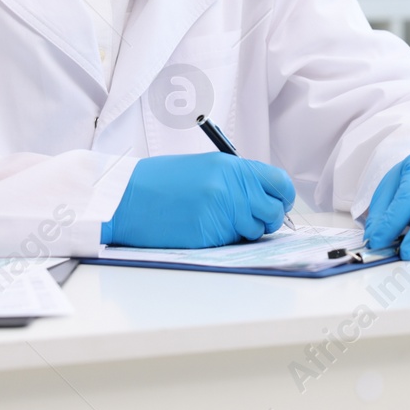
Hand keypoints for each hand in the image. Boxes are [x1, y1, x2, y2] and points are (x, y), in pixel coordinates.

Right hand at [103, 153, 294, 247]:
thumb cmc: (162, 182)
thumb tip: (265, 197)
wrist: (127, 197)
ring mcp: (221, 211)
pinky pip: (232, 243)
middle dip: (268, 220)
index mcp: (232, 167)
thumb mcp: (205, 167)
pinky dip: (225, 240)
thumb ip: (237, 179)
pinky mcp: (209, 234)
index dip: (282, 197)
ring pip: (256, 231)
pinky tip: (205, 229)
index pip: (280, 183)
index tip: (277, 203)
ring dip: (245, 232)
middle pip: (274, 212)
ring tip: (220, 222)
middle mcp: (231, 187)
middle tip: (251, 220)